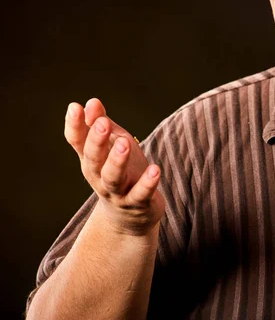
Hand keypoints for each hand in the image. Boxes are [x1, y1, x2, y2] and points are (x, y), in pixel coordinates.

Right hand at [64, 98, 164, 235]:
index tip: (75, 107)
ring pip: (113, 178)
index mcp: (91, 160)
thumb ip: (100, 125)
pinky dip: (147, 183)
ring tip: (124, 143)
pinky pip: (141, 194)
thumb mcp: (112, 146)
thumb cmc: (121, 172)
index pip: (78, 142)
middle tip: (102, 124)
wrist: (130, 217)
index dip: (75, 126)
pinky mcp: (137, 204)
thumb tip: (91, 102)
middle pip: (93, 160)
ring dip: (117, 160)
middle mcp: (99, 177)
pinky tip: (155, 169)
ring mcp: (117, 192)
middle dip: (96, 141)